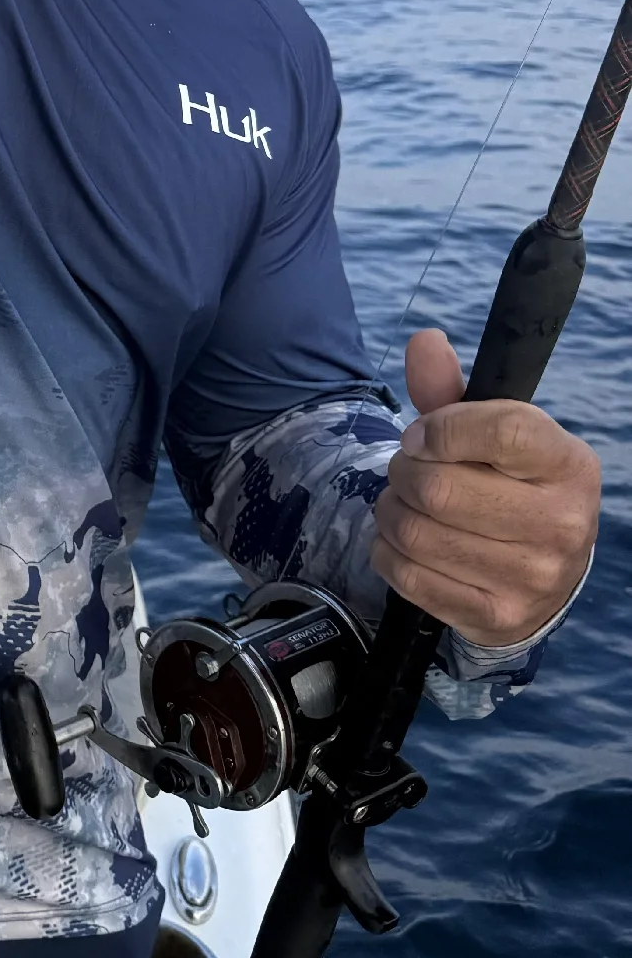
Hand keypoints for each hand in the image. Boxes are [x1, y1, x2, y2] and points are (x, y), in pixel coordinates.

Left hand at [371, 328, 599, 648]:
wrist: (543, 571)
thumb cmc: (511, 485)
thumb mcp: (493, 433)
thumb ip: (452, 390)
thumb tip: (425, 342)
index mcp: (569, 465)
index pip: (502, 429)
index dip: (441, 427)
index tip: (421, 434)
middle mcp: (561, 524)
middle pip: (439, 488)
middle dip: (404, 471)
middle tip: (409, 470)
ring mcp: (532, 577)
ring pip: (416, 531)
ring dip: (391, 510)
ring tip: (406, 502)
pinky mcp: (496, 616)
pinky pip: (406, 574)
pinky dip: (387, 550)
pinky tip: (406, 540)